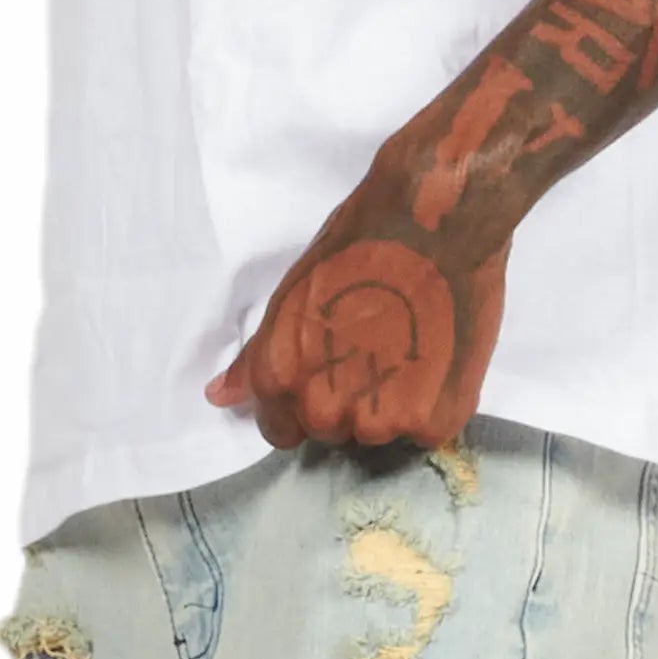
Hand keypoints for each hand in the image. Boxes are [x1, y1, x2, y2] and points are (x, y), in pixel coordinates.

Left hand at [208, 176, 510, 452]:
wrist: (436, 223)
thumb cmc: (360, 244)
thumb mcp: (292, 295)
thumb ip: (257, 356)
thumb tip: (218, 398)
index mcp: (280, 377)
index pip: (281, 430)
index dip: (304, 402)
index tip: (331, 373)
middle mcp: (324, 409)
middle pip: (331, 432)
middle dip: (349, 402)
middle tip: (377, 351)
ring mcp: (381, 421)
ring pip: (380, 435)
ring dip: (393, 407)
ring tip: (410, 353)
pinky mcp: (434, 421)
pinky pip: (426, 433)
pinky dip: (434, 406)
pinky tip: (439, 359)